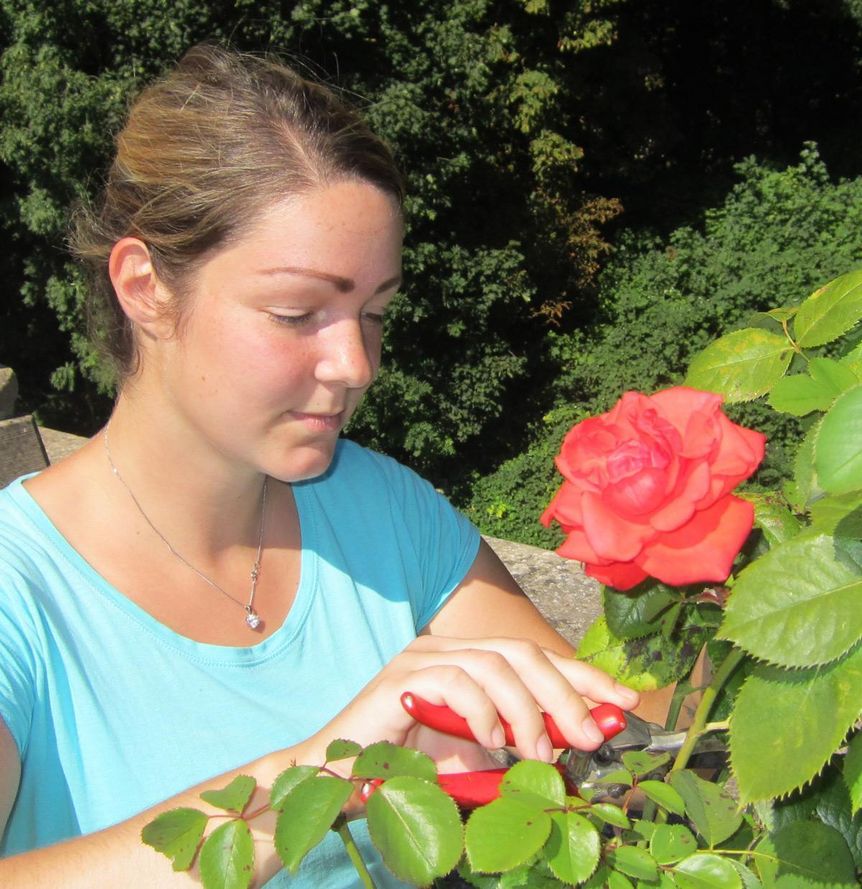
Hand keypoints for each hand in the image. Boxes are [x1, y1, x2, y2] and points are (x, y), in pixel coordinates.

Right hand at [320, 635, 638, 765]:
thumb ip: (521, 742)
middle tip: (590, 735)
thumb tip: (580, 740)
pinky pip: (456, 679)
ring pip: (495, 663)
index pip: (536, 656)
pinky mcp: (403, 676)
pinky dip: (483, 712)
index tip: (623, 699)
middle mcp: (450, 648)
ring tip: (540, 755)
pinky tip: (491, 742)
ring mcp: (424, 657)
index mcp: (470, 659)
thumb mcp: (480, 755)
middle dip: (565, 691)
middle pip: (522, 652)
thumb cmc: (411, 769)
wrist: (343, 779)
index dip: (582, 675)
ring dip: (528, 711)